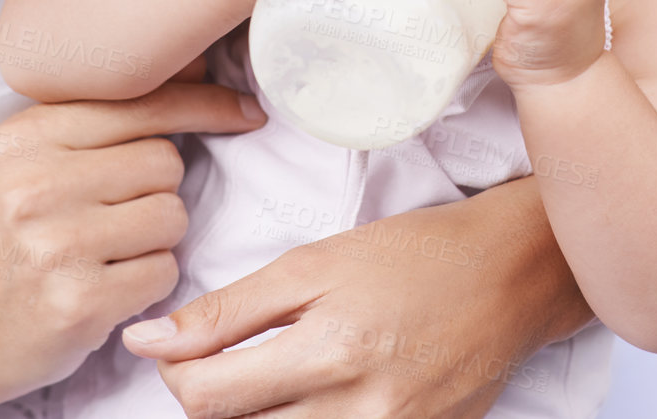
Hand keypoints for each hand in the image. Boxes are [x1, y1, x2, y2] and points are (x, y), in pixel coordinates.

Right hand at [0, 79, 266, 412]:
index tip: (244, 109)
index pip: (141, 101)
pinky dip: (145, 283)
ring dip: (155, 239)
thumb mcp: (23, 163)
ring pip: (172, 216)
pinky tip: (103, 287)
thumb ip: (96, 123)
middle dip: (156, 190)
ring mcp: (57, 244)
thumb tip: (195, 65)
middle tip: (110, 216)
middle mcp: (37, 184)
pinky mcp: (79, 301)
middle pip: (166, 163)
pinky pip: (163, 271)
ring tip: (103, 252)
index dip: (202, 104)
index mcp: (25, 136)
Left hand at [119, 184, 587, 417]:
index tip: (178, 345)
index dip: (175, 371)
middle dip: (212, 399)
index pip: (207, 397)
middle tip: (224, 360)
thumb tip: (146, 341)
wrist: (511, 276)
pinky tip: (310, 397)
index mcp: (330, 350)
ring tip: (270, 377)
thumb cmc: (414, 254)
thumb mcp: (314, 264)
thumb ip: (227, 310)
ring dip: (256, 416)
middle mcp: (360, 410)